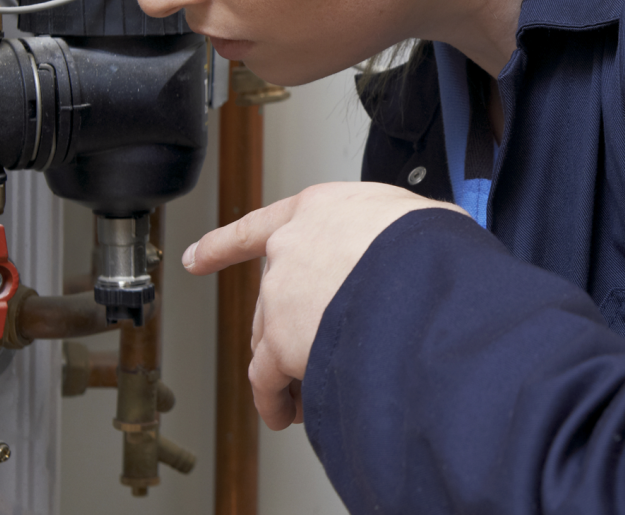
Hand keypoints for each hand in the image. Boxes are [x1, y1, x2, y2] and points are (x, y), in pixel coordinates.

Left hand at [182, 181, 464, 428]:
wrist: (419, 278)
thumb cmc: (427, 245)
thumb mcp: (418, 218)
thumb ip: (400, 233)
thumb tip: (425, 246)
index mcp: (319, 210)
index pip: (257, 227)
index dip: (223, 245)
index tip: (197, 256)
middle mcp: (289, 249)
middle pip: (272, 296)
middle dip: (287, 328)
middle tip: (308, 352)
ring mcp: (280, 297)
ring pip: (268, 341)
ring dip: (282, 370)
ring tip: (305, 396)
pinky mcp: (279, 344)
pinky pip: (267, 380)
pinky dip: (275, 400)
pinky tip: (285, 413)